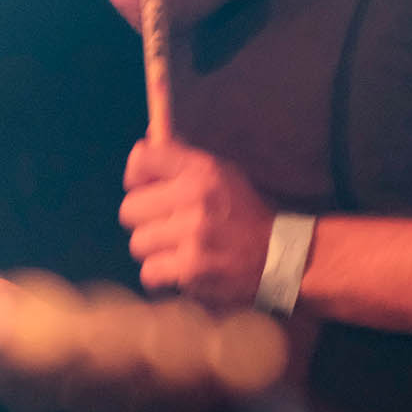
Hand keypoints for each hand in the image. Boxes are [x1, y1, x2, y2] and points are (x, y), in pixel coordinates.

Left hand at [120, 137, 275, 305]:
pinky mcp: (192, 269)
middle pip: (130, 209)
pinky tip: (181, 269)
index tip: (146, 187)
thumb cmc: (244, 212)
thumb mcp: (220, 173)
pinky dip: (162, 275)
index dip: (137, 176)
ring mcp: (192, 234)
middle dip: (145, 219)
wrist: (282, 256)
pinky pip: (150, 272)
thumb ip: (182, 156)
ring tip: (178, 249)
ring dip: (154, 250)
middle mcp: (195, 197)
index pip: (142, 159)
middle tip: (166, 225)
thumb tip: (147, 136)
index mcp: (202, 169)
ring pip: (138, 243)